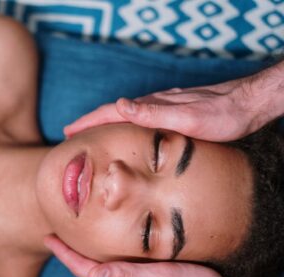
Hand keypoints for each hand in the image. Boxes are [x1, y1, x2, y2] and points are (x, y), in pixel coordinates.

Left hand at [44, 235, 244, 276]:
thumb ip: (128, 276)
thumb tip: (94, 274)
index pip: (84, 270)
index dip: (65, 255)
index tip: (49, 238)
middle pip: (88, 271)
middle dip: (70, 255)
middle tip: (57, 236)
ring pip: (101, 272)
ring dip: (84, 257)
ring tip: (75, 241)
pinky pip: (116, 273)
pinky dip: (103, 259)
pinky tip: (109, 251)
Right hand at [64, 78, 266, 141]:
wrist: (246, 105)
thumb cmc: (220, 115)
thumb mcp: (187, 118)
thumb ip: (154, 112)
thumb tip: (120, 105)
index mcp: (151, 107)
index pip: (110, 112)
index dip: (87, 122)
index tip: (68, 131)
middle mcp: (153, 105)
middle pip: (113, 112)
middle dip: (89, 123)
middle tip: (70, 134)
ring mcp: (161, 108)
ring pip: (124, 116)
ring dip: (104, 124)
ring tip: (90, 135)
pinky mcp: (170, 114)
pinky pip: (137, 120)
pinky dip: (122, 126)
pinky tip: (124, 133)